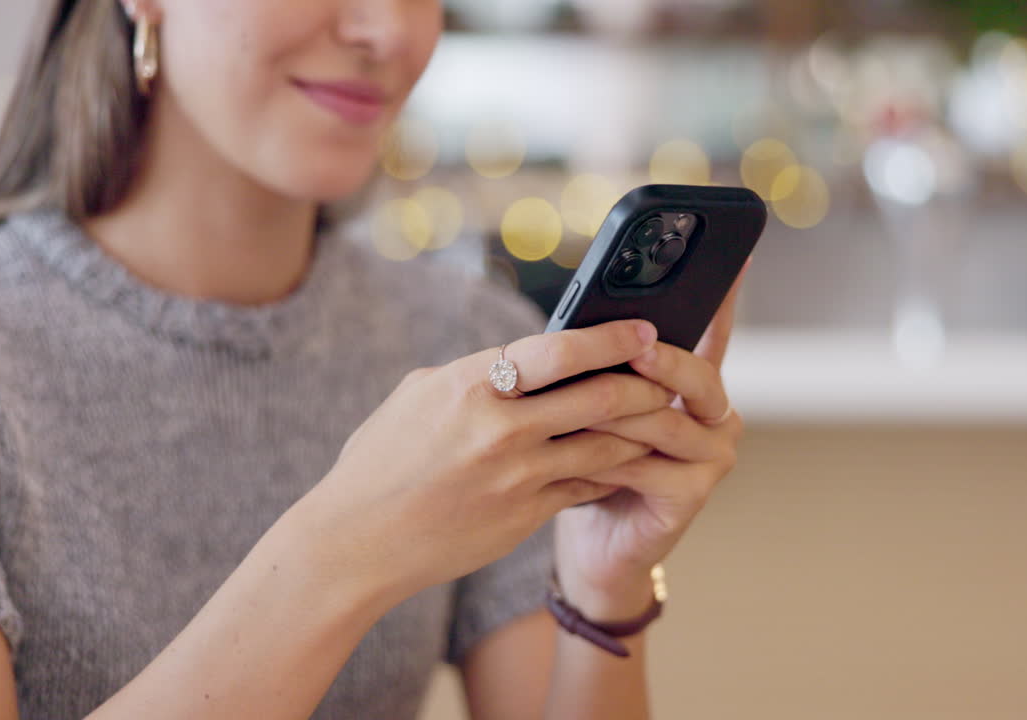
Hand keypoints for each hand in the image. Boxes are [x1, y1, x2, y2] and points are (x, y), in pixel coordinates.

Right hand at [298, 319, 672, 605]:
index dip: (611, 337)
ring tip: (662, 417)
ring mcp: (518, 475)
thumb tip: (521, 358)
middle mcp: (501, 427)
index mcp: (472, 385)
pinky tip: (628, 461)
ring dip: (642, 429)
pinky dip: (612, 470)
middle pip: (601, 396)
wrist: (355, 542)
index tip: (644, 328)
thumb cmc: (380, 461)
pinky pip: (587, 485)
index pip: (560, 348)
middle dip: (647, 382)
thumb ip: (475, 373)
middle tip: (670, 374)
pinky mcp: (526, 515)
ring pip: (607, 444)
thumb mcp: (419, 396)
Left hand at [554, 261, 750, 612]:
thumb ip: (606, 370)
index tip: (735, 256)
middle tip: (631, 346)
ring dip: (617, 409)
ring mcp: (712, 455)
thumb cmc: (590, 469)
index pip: (714, 332)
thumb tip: (582, 321)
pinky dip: (611, 452)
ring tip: (575, 401)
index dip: (726, 296)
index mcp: (696, 389)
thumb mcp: (596, 409)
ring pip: (665, 417)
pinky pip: (650, 460)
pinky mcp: (694, 491)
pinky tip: (577, 448)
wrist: (594, 547)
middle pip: (696, 373)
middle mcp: (716, 417)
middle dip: (659, 358)